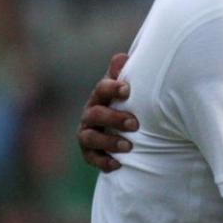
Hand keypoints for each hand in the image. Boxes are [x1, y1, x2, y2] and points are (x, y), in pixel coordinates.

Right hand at [77, 53, 137, 171]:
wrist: (123, 126)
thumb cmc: (128, 101)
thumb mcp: (126, 86)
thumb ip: (124, 73)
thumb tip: (122, 57)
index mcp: (101, 95)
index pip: (101, 89)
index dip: (112, 88)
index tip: (127, 90)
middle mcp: (90, 113)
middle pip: (95, 114)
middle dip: (114, 119)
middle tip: (135, 124)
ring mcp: (88, 133)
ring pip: (90, 137)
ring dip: (108, 142)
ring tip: (128, 146)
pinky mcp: (89, 152)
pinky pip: (91, 158)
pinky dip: (103, 162)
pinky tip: (118, 165)